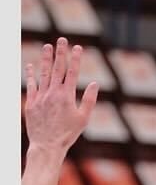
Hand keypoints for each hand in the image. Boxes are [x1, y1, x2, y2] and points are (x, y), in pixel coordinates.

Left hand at [23, 38, 98, 152]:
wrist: (47, 145)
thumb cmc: (68, 134)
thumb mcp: (84, 118)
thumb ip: (89, 100)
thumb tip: (94, 84)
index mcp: (67, 96)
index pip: (72, 72)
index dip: (75, 59)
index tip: (77, 47)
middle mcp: (53, 93)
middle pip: (57, 68)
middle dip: (60, 53)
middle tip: (62, 40)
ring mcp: (40, 96)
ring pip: (43, 73)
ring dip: (46, 59)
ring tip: (47, 46)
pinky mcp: (31, 102)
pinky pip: (31, 84)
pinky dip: (31, 74)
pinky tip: (31, 65)